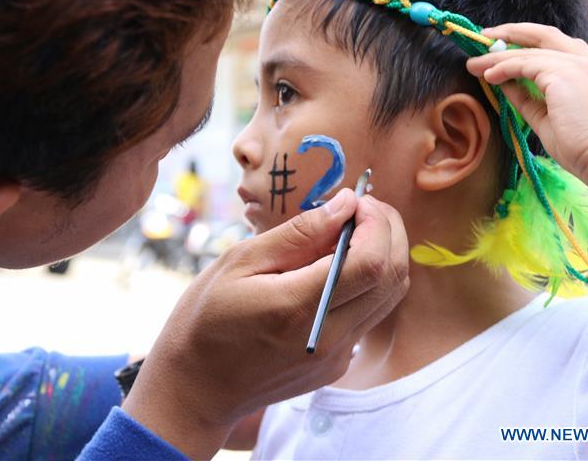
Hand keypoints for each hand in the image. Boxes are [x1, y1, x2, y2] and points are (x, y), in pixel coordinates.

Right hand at [123, 189, 409, 458]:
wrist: (195, 387)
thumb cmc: (205, 317)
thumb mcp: (239, 262)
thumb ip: (297, 234)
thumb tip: (344, 205)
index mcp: (297, 306)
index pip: (370, 261)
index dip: (375, 223)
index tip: (355, 200)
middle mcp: (327, 336)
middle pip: (392, 277)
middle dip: (388, 231)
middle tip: (362, 207)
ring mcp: (336, 356)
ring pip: (389, 297)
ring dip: (384, 255)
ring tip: (353, 230)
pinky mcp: (335, 365)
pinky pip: (369, 315)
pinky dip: (367, 282)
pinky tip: (335, 267)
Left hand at [466, 23, 587, 185]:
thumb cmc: (581, 146)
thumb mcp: (547, 116)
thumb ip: (526, 97)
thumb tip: (502, 83)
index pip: (556, 45)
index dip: (527, 43)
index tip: (502, 46)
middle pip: (544, 34)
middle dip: (511, 32)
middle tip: (484, 37)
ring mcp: (579, 65)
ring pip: (529, 51)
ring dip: (498, 56)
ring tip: (474, 64)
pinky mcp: (565, 73)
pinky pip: (525, 63)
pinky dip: (503, 67)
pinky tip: (487, 75)